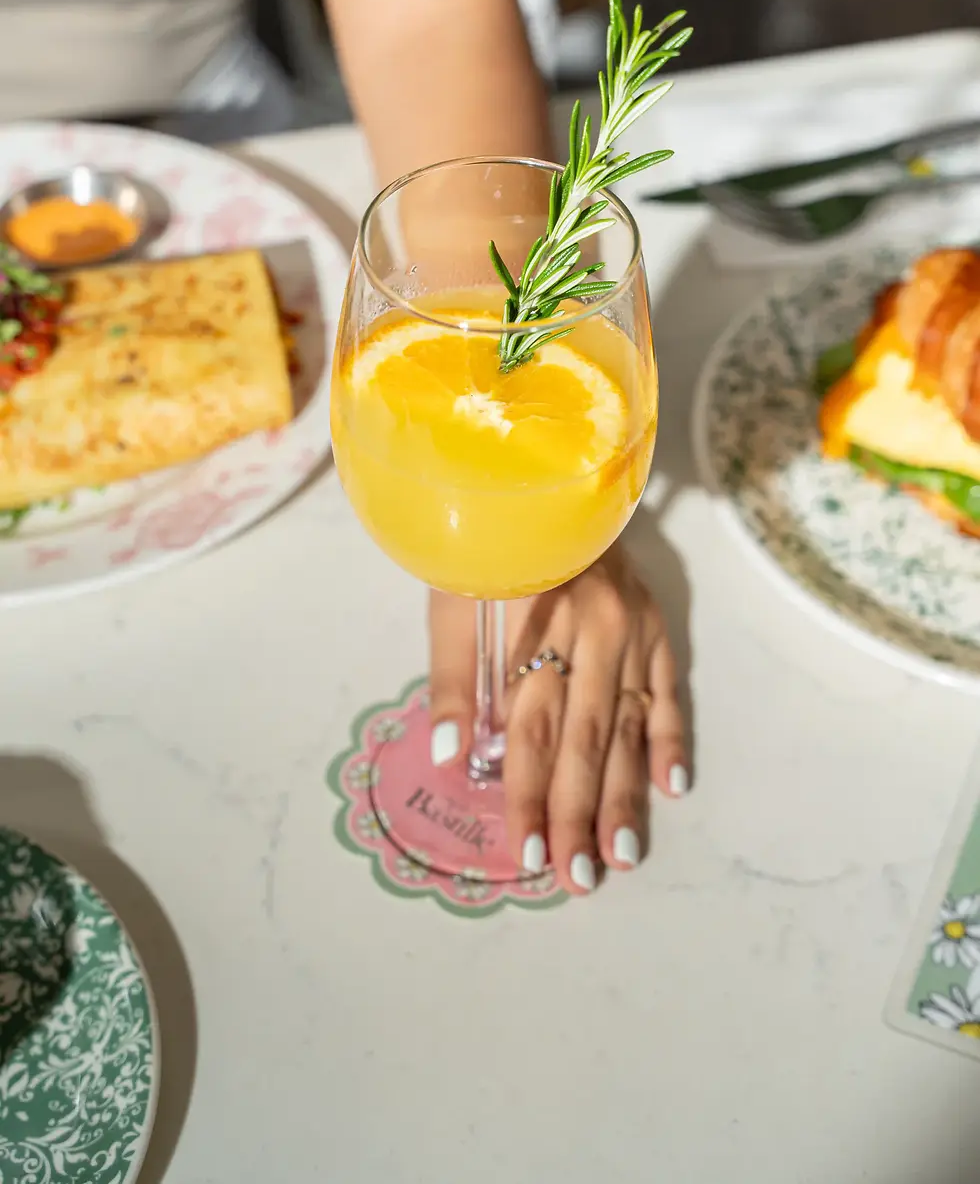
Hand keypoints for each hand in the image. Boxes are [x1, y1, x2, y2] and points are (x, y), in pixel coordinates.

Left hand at [428, 544, 688, 894]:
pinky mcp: (657, 622)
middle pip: (587, 739)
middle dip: (580, 812)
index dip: (529, 793)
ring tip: (622, 855)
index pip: (535, 730)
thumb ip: (450, 676)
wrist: (537, 468)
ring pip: (630, 726)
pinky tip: (671, 787)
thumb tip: (448, 756)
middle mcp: (598, 631)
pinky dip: (670, 739)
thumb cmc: (484, 536)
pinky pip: (668, 690)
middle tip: (577, 879)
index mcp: (543, 624)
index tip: (526, 852)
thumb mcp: (451, 595)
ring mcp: (635, 629)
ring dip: (626, 794)